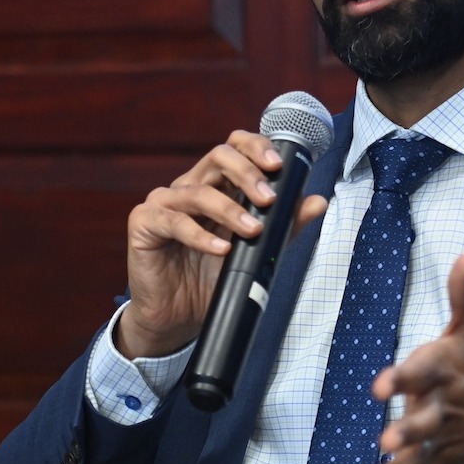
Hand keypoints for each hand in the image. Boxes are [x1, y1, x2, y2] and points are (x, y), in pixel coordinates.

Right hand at [117, 130, 326, 357]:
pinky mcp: (144, 223)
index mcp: (216, 184)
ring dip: (230, 210)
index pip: (235, 148)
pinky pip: (173, 221)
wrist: (179, 316)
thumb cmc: (214, 277)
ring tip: (252, 231)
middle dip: (248, 174)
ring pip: (199, 191)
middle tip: (269, 200)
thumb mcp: (257, 250)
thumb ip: (285, 225)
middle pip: (218, 157)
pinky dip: (200, 235)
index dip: (256, 148)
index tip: (279, 166)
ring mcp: (164, 202)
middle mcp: (190, 185)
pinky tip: (221, 248)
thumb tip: (318, 202)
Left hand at [360, 253, 463, 463]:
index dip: (405, 377)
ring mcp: (441, 443)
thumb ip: (463, 296)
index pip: (427, 371)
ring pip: (419, 459)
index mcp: (449, 373)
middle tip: (387, 441)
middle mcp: (445, 410)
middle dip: (409, 432)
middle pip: (426, 422)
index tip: (381, 385)